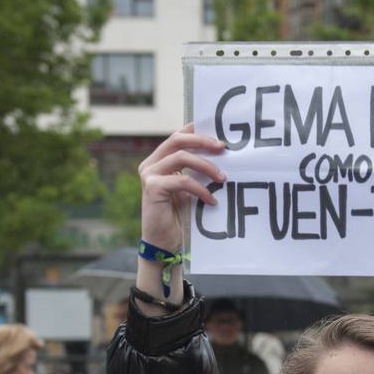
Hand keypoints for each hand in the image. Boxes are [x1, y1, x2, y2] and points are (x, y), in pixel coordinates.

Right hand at [137, 124, 225, 250]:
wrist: (164, 244)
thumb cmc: (178, 218)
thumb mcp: (189, 189)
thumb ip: (196, 171)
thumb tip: (221, 155)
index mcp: (159, 161)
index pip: (177, 136)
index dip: (196, 129)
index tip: (219, 131)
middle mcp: (151, 164)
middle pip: (178, 140)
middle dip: (203, 141)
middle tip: (224, 148)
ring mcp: (149, 174)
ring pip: (181, 156)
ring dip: (206, 166)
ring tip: (222, 178)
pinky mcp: (152, 187)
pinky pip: (182, 180)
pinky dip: (200, 189)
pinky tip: (211, 200)